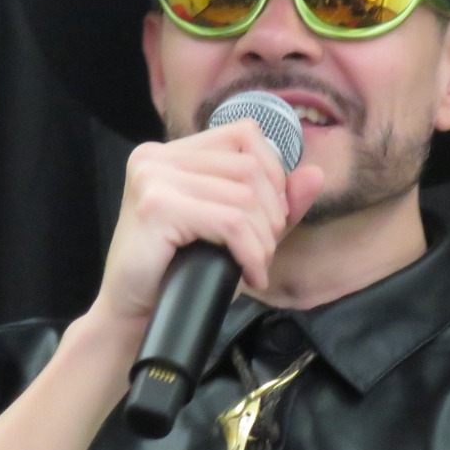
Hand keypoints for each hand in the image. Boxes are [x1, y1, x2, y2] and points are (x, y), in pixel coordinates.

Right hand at [91, 120, 323, 334]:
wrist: (134, 315)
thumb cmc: (179, 273)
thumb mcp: (233, 231)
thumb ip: (272, 202)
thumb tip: (315, 174)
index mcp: (171, 152)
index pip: (245, 134)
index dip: (273, 174)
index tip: (271, 219)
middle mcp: (157, 156)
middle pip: (249, 166)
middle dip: (271, 215)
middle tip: (262, 252)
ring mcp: (153, 177)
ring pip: (244, 196)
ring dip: (262, 241)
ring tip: (253, 266)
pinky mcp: (156, 207)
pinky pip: (229, 222)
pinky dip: (250, 252)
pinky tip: (248, 275)